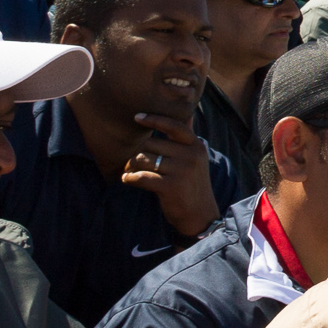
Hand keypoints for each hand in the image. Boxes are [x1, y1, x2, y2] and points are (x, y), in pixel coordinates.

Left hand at [122, 111, 218, 236]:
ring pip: (144, 159)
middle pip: (152, 143)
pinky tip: (127, 180)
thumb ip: (188, 138)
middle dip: (137, 151)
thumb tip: (188, 113)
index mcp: (196, 145)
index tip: (137, 117)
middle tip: (130, 160)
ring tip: (127, 171)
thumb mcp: (197, 158)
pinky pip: (142, 176)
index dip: (154, 119)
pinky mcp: (170, 186)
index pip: (174, 125)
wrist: (200, 215)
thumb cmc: (192, 184)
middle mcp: (191, 155)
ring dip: (130, 165)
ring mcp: (181, 171)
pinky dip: (130, 177)